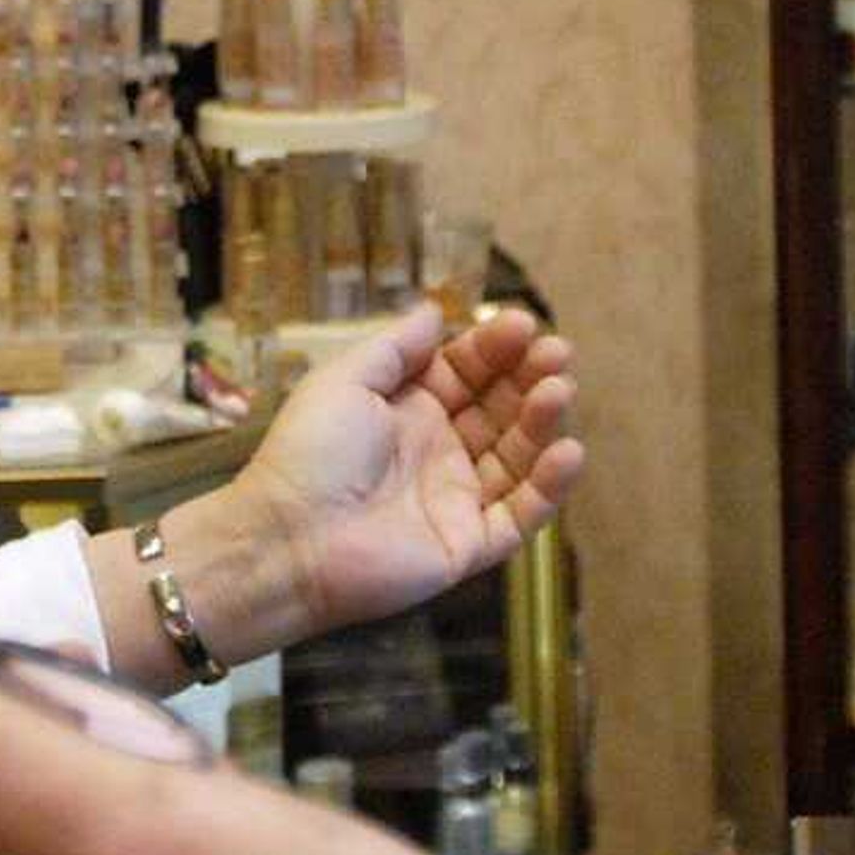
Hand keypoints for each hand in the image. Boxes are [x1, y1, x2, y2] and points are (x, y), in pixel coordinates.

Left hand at [223, 304, 583, 647]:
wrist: (287, 538)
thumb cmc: (308, 453)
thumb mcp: (345, 381)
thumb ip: (395, 347)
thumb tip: (434, 309)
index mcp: (408, 410)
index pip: (467, 372)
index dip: (494, 348)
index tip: (520, 324)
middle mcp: (438, 451)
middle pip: (500, 409)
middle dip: (529, 377)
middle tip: (556, 352)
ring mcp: (456, 499)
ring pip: (517, 457)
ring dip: (542, 422)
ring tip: (559, 390)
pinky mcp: (468, 544)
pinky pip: (520, 515)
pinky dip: (548, 487)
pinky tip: (567, 451)